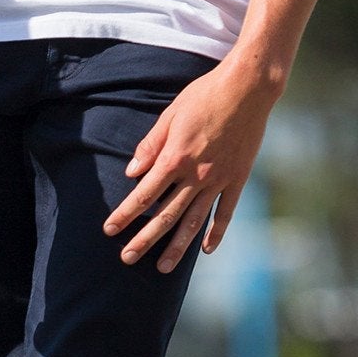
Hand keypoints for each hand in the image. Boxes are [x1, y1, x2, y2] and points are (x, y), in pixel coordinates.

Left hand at [102, 60, 275, 271]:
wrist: (248, 88)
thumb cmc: (205, 96)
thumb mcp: (171, 115)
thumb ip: (150, 145)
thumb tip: (131, 172)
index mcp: (175, 158)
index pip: (143, 195)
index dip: (124, 214)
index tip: (110, 230)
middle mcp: (196, 175)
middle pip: (165, 215)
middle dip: (144, 239)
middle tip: (127, 258)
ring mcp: (218, 180)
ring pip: (194, 221)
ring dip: (177, 247)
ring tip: (162, 268)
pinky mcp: (237, 178)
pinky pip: (225, 212)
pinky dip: (216, 233)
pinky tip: (206, 250)